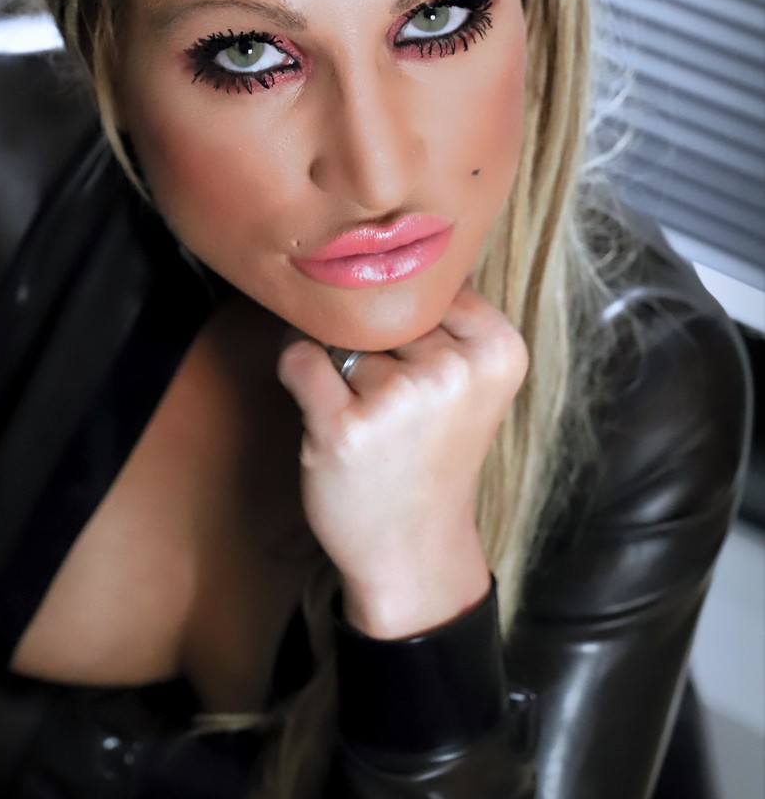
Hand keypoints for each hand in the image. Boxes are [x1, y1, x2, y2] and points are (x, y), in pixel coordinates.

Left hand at [276, 282, 527, 637]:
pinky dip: (298, 376)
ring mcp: (400, 400)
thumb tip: (373, 251)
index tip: (422, 370)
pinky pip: (298, 359)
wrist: (412, 548)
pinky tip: (326, 416)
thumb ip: (442, 316)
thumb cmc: (431, 452)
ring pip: (339, 334)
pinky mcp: (345, 428)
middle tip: (395, 407)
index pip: (429, 285)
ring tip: (369, 421)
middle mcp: (455, 370)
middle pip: (382, 308)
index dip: (410, 323)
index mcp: (499, 349)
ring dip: (339, 369)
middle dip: (374, 346)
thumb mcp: (468, 378)